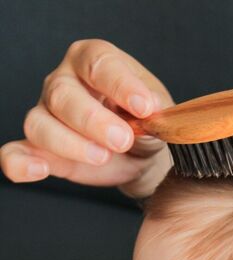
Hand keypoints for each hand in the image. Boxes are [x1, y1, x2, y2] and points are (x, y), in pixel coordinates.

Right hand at [0, 39, 174, 197]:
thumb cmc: (146, 121)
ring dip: (70, 143)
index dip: (121, 85)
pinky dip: (20, 163)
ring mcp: (48, 114)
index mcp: (94, 61)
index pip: (100, 64)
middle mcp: (64, 82)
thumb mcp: (159, 110)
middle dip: (93, 120)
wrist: (141, 152)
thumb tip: (151, 107)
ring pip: (41, 124)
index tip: (144, 107)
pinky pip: (16, 153)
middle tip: (123, 139)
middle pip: (63, 94)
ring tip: (103, 157)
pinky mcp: (42, 149)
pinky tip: (38, 169)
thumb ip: (155, 107)